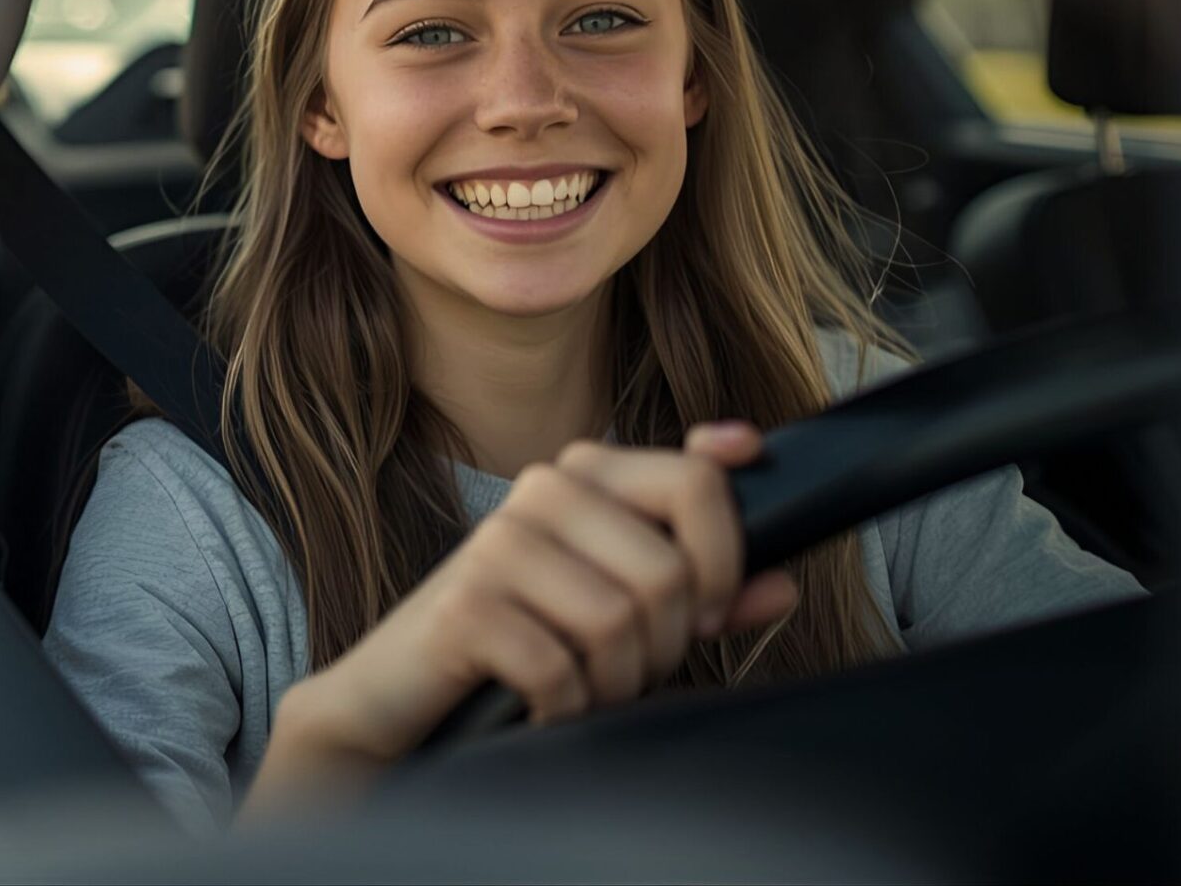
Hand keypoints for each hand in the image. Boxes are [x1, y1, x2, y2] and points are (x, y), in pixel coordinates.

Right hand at [246, 422, 797, 812]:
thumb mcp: (621, 612)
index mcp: (584, 473)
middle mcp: (541, 490)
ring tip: (581, 685)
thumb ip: (703, 591)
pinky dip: (565, 707)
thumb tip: (782, 583)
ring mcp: (498, 543)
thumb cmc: (521, 645)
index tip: (710, 610)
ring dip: (613, 682)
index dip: (726, 558)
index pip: (698, 480)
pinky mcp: (466, 604)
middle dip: (665, 644)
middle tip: (627, 667)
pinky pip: (563, 667)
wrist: (398, 695)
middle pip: (669, 568)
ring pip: (621, 621)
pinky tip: (542, 705)